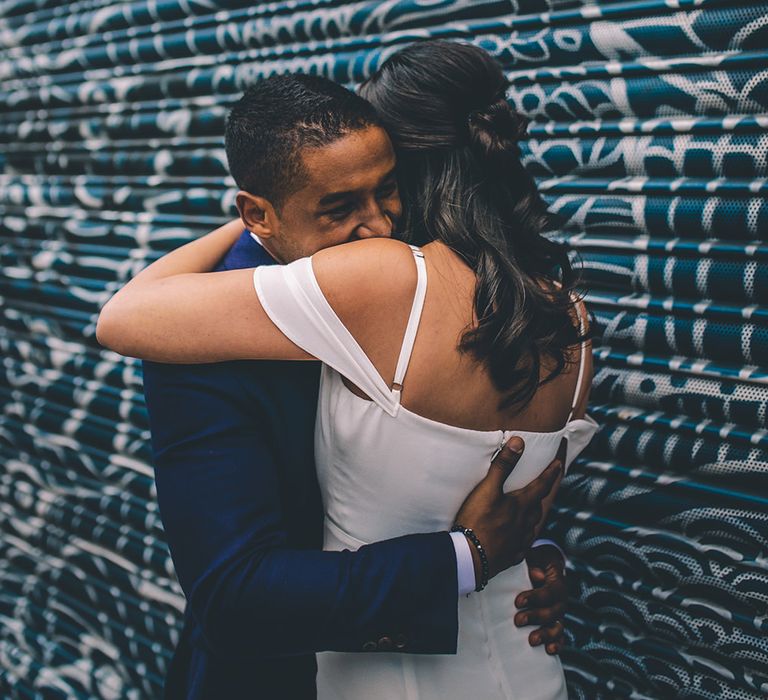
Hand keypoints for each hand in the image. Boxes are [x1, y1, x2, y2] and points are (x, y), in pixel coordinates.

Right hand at [454, 437, 562, 580]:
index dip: (551, 473)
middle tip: (541, 487)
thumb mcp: (488, 489)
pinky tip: (518, 538)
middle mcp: (525, 524)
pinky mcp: (511, 556)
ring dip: (533, 516)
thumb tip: (519, 442)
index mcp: (521, 506)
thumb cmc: (478, 520)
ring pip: (532, 526)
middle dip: (541, 495)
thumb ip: (503, 465)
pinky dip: (523, 537)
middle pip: (538, 507)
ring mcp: (519, 542)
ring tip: (529, 511)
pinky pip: (523, 545)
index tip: (558, 464)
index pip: (541, 486)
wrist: (470, 557)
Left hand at [515, 544, 566, 654]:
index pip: (550, 592)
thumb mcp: (535, 558)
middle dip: (536, 617)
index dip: (535, 598)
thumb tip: (538, 575)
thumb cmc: (536, 561)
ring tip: (531, 640)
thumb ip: (534, 565)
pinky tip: (549, 650)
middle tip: (518, 620)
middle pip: (554, 612)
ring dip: (545, 634)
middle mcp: (561, 600)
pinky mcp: (555, 623)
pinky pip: (560, 636)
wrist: (545, 566)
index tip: (518, 601)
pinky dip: (557, 644)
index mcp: (557, 582)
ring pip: (558, 627)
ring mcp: (559, 613)